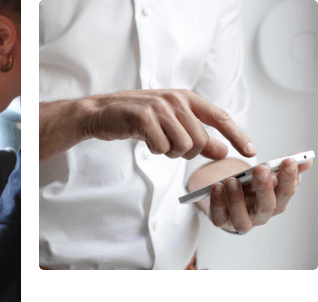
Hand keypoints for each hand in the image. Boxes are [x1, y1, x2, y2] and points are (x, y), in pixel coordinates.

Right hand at [90, 89, 255, 160]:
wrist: (102, 112)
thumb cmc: (137, 118)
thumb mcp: (170, 124)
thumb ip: (197, 136)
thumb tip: (223, 151)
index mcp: (186, 98)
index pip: (220, 118)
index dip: (237, 135)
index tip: (250, 151)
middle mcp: (176, 100)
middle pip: (200, 140)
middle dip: (187, 152)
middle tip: (169, 147)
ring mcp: (159, 108)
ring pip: (182, 146)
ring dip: (169, 152)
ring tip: (156, 141)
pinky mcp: (143, 118)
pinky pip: (161, 148)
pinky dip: (154, 151)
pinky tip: (145, 140)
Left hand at [208, 153, 312, 233]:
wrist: (228, 196)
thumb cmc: (251, 186)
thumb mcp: (267, 175)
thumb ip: (284, 167)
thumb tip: (306, 158)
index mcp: (276, 202)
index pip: (286, 192)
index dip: (289, 178)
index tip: (288, 161)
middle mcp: (260, 215)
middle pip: (267, 206)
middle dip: (264, 187)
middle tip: (261, 169)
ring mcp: (240, 220)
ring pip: (242, 218)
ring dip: (237, 199)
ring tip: (232, 180)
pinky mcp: (221, 221)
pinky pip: (218, 217)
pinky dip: (217, 203)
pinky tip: (216, 187)